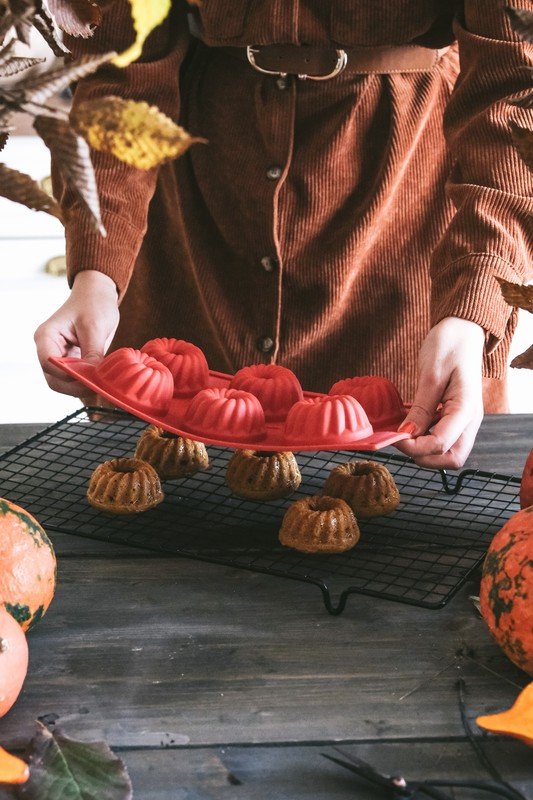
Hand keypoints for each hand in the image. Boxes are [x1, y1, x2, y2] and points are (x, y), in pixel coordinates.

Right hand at [34, 270, 119, 396]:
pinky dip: (86, 383)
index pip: (49, 364)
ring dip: (81, 387)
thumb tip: (94, 376)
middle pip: (54, 380)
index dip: (68, 376)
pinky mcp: (71, 361)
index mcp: (46, 336)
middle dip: (75, 387)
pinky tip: (101, 381)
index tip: (90, 378)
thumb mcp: (95, 327)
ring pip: (64, 383)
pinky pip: (75, 379)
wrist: (98, 295)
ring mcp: (58, 356)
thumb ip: (92, 352)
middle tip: (98, 387)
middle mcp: (48, 348)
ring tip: (101, 384)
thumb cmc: (94, 304)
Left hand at [395, 317, 484, 469]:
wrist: (462, 331)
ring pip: (449, 453)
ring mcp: (465, 420)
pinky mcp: (456, 417)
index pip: (440, 444)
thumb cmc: (449, 346)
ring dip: (426, 451)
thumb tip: (407, 434)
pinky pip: (444, 439)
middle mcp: (470, 420)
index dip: (414, 446)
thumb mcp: (431, 375)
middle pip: (452, 458)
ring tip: (406, 433)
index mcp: (466, 409)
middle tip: (403, 440)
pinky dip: (427, 440)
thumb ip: (421, 408)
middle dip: (425, 457)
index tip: (394, 436)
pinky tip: (412, 426)